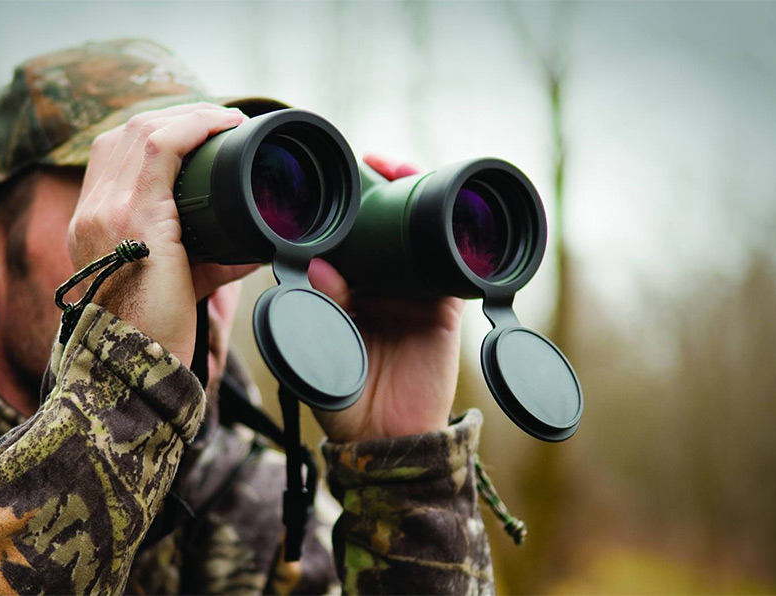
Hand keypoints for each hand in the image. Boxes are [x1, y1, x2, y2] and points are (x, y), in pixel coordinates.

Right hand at [68, 103, 258, 366]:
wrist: (135, 367)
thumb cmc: (158, 334)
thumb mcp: (180, 283)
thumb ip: (211, 255)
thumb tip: (258, 239)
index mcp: (90, 226)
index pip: (110, 155)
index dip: (153, 133)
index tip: (193, 134)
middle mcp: (89, 212)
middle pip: (123, 135)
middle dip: (173, 117)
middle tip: (216, 121)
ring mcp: (106, 210)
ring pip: (142, 131)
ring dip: (188, 116)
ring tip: (224, 118)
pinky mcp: (135, 216)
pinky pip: (160, 148)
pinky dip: (193, 127)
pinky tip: (221, 123)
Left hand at [310, 154, 464, 442]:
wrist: (386, 441)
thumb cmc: (343, 399)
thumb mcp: (320, 353)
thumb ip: (322, 310)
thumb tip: (319, 264)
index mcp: (343, 291)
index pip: (343, 240)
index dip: (341, 208)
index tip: (333, 180)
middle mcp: (378, 285)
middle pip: (381, 227)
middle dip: (380, 190)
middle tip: (375, 162)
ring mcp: (413, 293)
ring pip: (416, 235)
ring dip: (415, 200)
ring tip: (403, 170)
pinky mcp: (445, 307)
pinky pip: (454, 266)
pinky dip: (455, 240)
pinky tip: (451, 212)